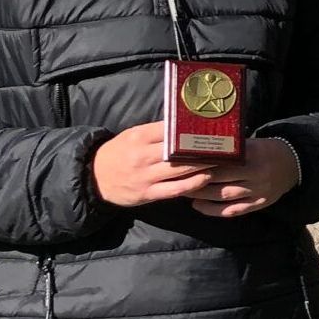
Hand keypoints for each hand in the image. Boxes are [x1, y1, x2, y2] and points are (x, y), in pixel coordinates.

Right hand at [93, 122, 214, 207]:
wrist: (94, 177)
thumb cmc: (119, 153)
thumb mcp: (132, 136)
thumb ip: (156, 131)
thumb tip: (185, 124)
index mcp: (139, 137)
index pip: (171, 131)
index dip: (192, 131)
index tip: (211, 130)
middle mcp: (142, 156)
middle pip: (179, 151)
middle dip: (203, 150)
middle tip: (224, 147)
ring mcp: (145, 176)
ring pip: (180, 171)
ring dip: (203, 167)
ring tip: (220, 162)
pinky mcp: (147, 194)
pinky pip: (174, 190)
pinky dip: (192, 185)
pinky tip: (205, 179)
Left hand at [187, 136, 302, 217]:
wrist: (293, 163)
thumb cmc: (265, 151)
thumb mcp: (250, 144)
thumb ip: (228, 149)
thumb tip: (196, 149)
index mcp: (251, 155)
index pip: (220, 160)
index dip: (199, 164)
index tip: (181, 164)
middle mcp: (255, 173)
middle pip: (220, 178)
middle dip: (197, 180)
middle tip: (177, 180)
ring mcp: (259, 190)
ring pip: (225, 195)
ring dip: (203, 196)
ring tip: (185, 194)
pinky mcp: (261, 203)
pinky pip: (235, 210)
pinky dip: (216, 210)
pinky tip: (200, 208)